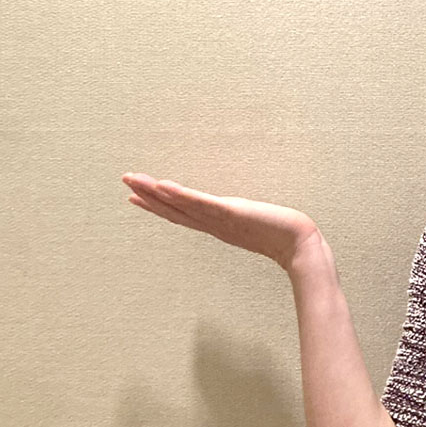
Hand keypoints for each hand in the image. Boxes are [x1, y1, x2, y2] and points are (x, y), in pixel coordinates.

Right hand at [121, 172, 323, 272]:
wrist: (300, 246)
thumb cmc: (282, 236)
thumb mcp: (255, 224)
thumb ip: (242, 220)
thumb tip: (237, 214)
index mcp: (216, 225)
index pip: (181, 214)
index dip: (158, 206)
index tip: (136, 197)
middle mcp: (213, 224)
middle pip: (174, 209)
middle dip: (148, 196)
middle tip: (125, 181)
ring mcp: (219, 219)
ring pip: (181, 205)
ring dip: (156, 193)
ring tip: (134, 181)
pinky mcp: (230, 213)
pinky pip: (201, 204)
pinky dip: (181, 196)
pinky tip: (164, 186)